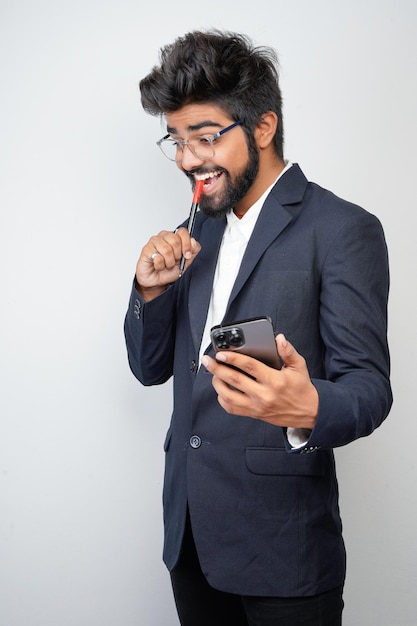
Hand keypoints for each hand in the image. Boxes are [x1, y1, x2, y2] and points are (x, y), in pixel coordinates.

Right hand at [135, 229, 200, 299]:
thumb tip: (193, 241)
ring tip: (165, 265)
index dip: (187, 244)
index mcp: (175, 237)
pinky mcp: (146, 249)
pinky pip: (158, 257)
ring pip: (167, 250)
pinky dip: (160, 266)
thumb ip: (193, 251)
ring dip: (168, 262)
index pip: (182, 232)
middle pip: (175, 241)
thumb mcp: (186, 262)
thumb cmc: (169, 271)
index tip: (187, 255)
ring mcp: (154, 241)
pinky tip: (158, 266)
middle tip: (173, 261)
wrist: (156, 281)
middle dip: (177, 256)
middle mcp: (164, 236)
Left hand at [201, 334, 318, 428]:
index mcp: (274, 380)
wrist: (309, 412)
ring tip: (213, 373)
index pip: (249, 367)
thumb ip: (288, 352)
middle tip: (208, 360)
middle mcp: (263, 394)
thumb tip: (279, 339)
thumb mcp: (299, 366)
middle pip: (234, 380)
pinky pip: (232, 408)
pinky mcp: (254, 414)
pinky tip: (221, 389)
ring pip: (229, 396)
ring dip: (217, 383)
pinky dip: (223, 399)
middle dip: (217, 369)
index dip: (233, 359)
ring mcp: (257, 406)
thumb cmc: (302, 388)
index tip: (221, 353)